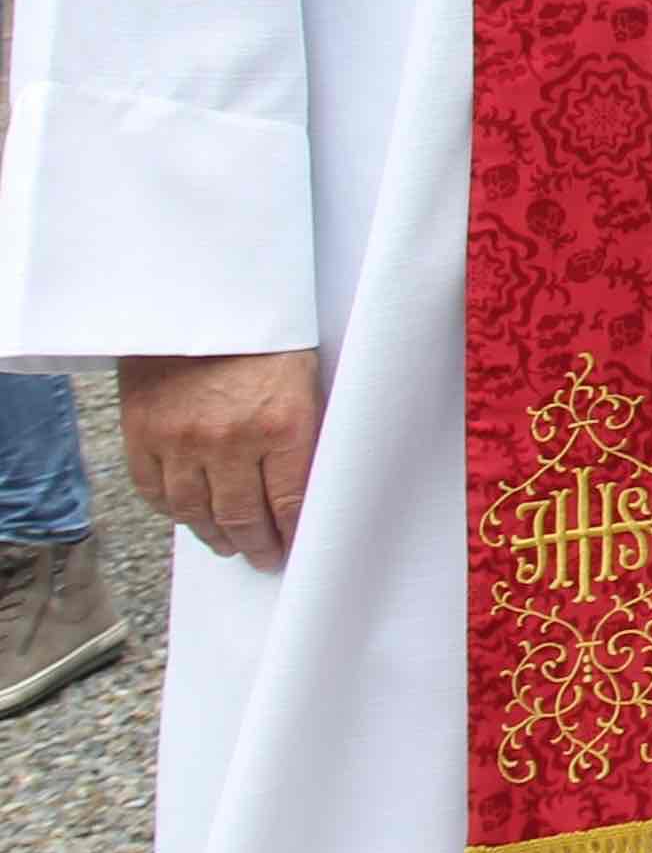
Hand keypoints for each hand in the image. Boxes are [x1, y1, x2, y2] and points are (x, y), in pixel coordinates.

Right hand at [117, 348, 322, 568]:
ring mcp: (182, 439)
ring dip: (215, 535)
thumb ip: (304, 431)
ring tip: (229, 543)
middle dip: (257, 544)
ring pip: (196, 513)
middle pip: (244, 517)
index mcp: (283, 424)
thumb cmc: (263, 335)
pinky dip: (172, 510)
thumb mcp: (305, 378)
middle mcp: (231, 440)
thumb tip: (307, 485)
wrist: (198, 296)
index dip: (292, 533)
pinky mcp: (143, 432)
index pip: (291, 502)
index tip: (294, 545)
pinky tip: (189, 516)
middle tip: (264, 556)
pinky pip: (154, 490)